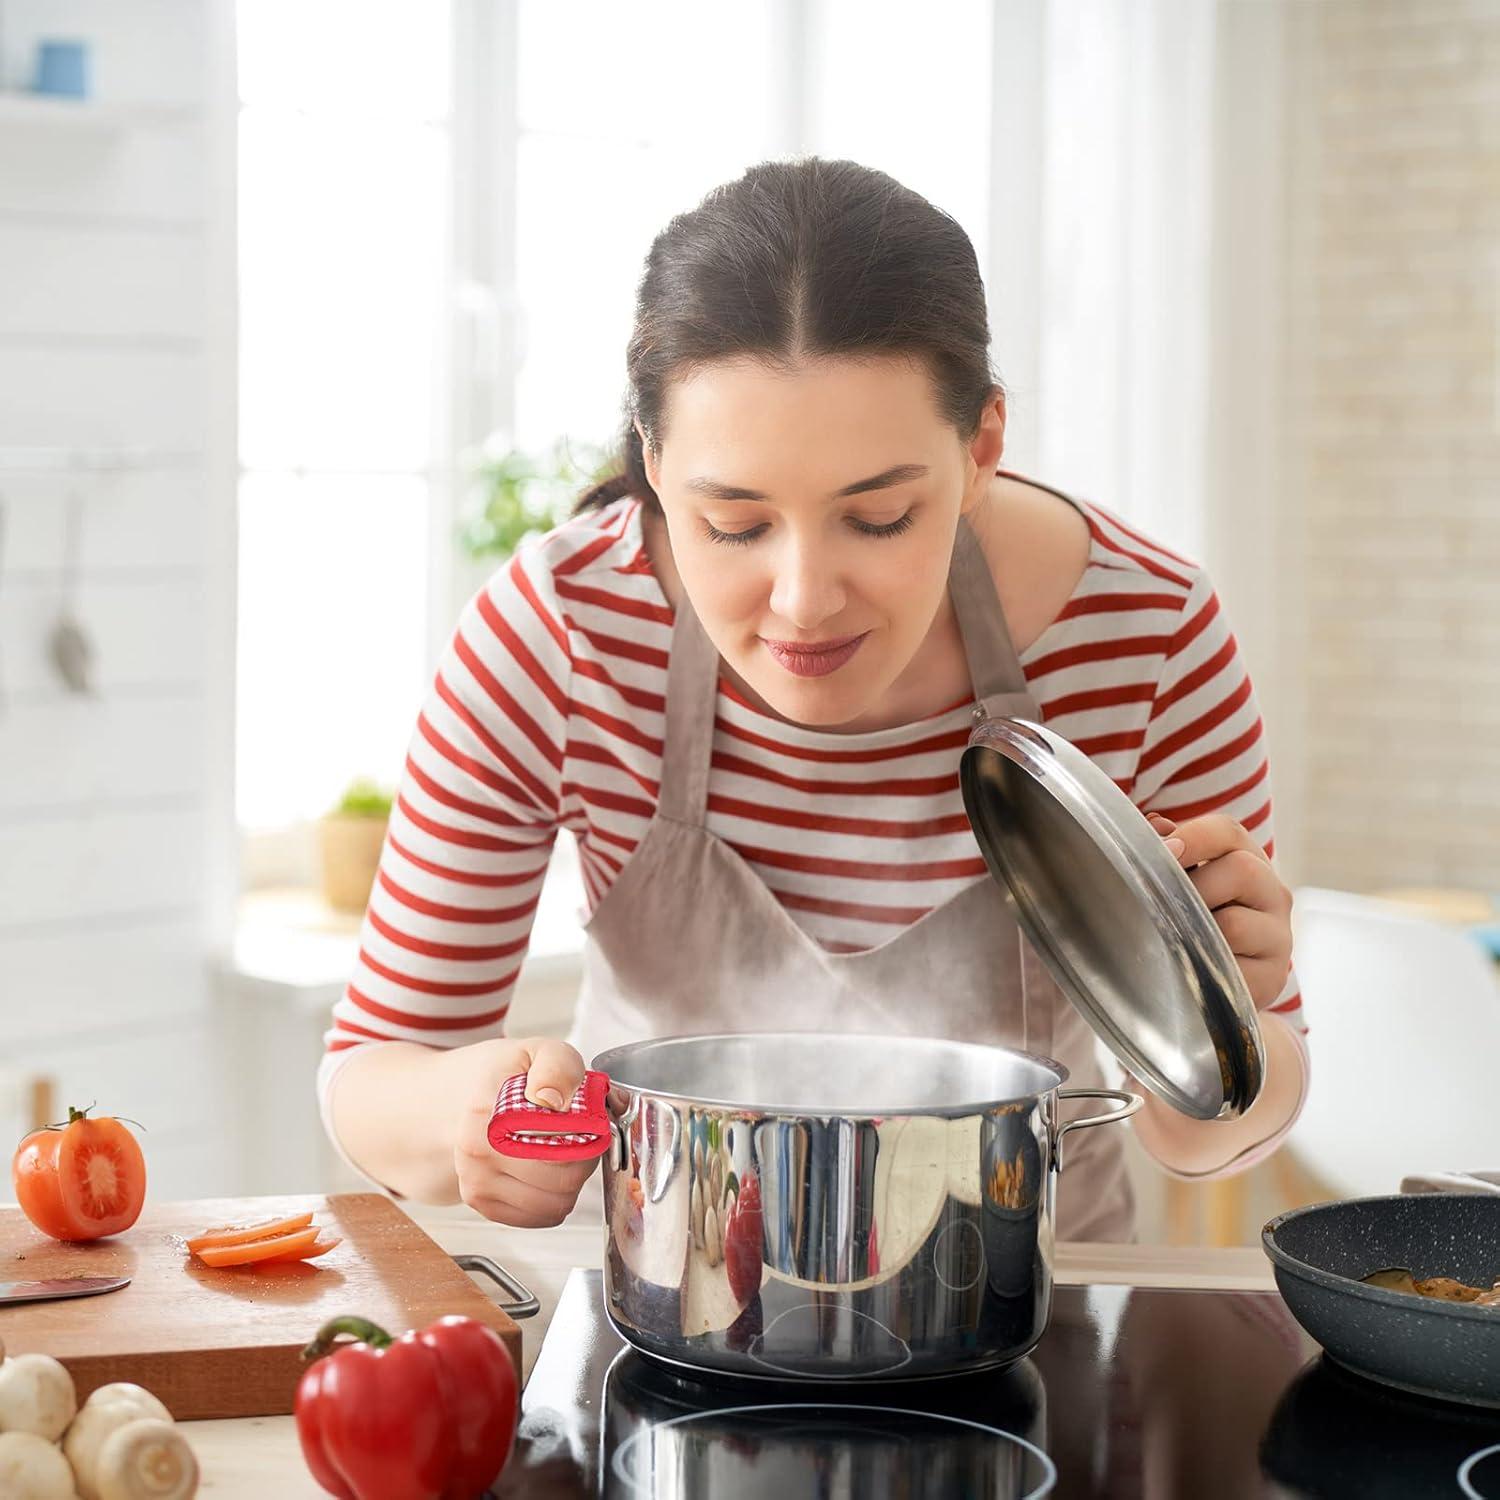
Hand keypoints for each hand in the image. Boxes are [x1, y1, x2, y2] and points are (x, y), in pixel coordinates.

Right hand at [448, 1036, 599, 1226]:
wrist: (455, 1100)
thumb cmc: (503, 1077)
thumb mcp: (536, 1051)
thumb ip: (557, 1065)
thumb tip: (553, 1101)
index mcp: (488, 1111)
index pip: (562, 1143)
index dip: (591, 1132)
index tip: (588, 1117)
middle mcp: (477, 1152)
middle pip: (564, 1178)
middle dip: (586, 1157)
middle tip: (582, 1135)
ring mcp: (476, 1182)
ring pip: (557, 1203)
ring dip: (573, 1181)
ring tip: (564, 1151)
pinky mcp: (483, 1204)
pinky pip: (542, 1216)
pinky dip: (556, 1198)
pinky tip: (548, 1171)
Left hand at [1147, 811, 1292, 1010]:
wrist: (1205, 983)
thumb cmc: (1184, 921)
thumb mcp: (1176, 883)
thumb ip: (1164, 853)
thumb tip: (1156, 826)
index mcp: (1247, 859)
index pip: (1228, 832)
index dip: (1193, 837)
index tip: (1164, 851)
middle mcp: (1272, 893)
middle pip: (1241, 870)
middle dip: (1193, 887)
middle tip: (1164, 906)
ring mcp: (1278, 937)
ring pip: (1234, 924)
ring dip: (1194, 933)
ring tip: (1175, 941)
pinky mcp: (1272, 977)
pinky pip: (1233, 968)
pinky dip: (1204, 968)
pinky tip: (1191, 970)